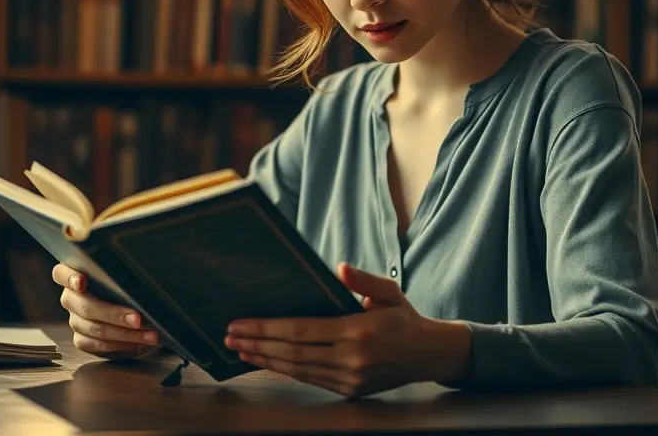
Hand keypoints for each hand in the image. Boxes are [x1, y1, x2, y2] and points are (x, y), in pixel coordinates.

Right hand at [52, 263, 159, 359]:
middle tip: (138, 319)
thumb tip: (142, 279)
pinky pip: (97, 345)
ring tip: (149, 335)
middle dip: (114, 314)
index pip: (61, 273)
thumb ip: (125, 275)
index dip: (69, 277)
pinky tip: (138, 343)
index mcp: (75, 276)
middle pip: (84, 306)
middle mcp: (71, 298)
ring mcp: (74, 320)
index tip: (82, 282)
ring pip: (94, 328)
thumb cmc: (129, 287)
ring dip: (125, 334)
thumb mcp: (127, 277)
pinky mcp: (82, 339)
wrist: (133, 313)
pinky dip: (120, 345)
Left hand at [223, 262, 471, 396]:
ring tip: (240, 350)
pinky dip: (285, 370)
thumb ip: (363, 279)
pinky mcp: (349, 389)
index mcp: (358, 331)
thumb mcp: (388, 290)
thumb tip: (339, 268)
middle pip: (293, 353)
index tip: (241, 323)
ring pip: (298, 370)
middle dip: (257, 344)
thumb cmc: (403, 317)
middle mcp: (352, 358)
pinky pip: (310, 379)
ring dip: (265, 360)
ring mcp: (350, 378)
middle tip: (230, 336)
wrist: (428, 354)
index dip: (267, 328)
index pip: (301, 330)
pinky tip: (267, 361)